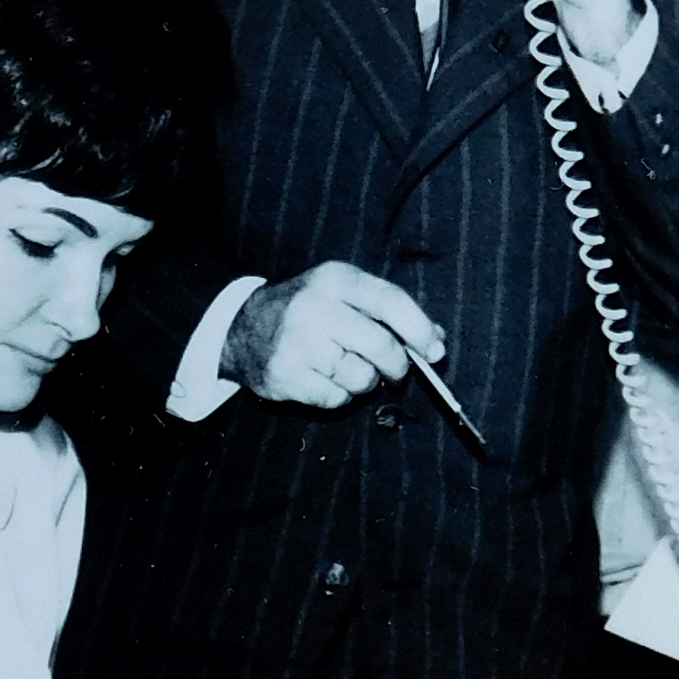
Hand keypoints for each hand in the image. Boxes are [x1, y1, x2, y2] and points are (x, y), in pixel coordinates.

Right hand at [221, 261, 444, 408]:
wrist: (242, 328)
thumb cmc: (308, 311)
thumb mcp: (343, 293)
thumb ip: (389, 311)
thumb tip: (436, 340)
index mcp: (335, 279)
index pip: (391, 302)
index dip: (420, 330)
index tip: (435, 351)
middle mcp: (315, 307)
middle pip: (382, 346)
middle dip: (397, 366)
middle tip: (393, 370)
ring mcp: (298, 342)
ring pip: (361, 377)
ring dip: (364, 382)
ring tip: (347, 369)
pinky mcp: (285, 375)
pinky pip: (336, 399)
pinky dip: (339, 396)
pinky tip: (325, 380)